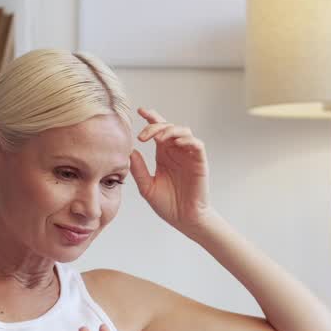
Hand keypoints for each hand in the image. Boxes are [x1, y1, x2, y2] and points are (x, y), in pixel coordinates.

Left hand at [129, 108, 215, 234]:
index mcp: (164, 154)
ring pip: (183, 131)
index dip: (151, 118)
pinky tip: (176, 143)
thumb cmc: (168, 205)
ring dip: (170, 131)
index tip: (139, 111)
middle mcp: (176, 152)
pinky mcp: (200, 162)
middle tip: (143, 136)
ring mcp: (189, 156)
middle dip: (155, 126)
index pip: (158, 130)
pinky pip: (197, 144)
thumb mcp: (146, 187)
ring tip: (158, 139)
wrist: (185, 219)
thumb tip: (130, 151)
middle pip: (168, 127)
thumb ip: (138, 170)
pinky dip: (187, 140)